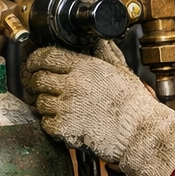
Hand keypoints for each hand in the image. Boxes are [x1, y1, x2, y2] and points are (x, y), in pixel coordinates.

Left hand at [23, 40, 174, 175]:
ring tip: (61, 109)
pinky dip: (52, 125)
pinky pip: (46, 123)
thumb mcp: (123, 72)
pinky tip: (66, 123)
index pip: (46, 56)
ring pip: (39, 102)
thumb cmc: (134, 105)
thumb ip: (107, 54)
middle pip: (37, 79)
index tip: (34, 65)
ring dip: (46, 106)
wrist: (140, 133)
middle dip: (38, 84)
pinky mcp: (65, 128)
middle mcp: (73, 84)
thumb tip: (101, 42)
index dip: (35, 60)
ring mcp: (67, 107)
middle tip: (46, 89)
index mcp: (85, 67)